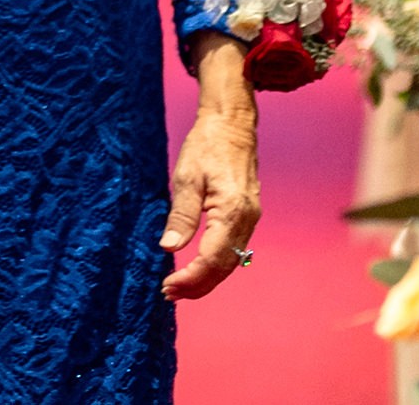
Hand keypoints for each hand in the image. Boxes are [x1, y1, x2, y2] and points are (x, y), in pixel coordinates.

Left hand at [160, 36, 259, 299]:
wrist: (232, 125)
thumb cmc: (206, 145)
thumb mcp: (186, 177)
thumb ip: (181, 214)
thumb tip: (169, 247)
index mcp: (232, 212)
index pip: (212, 259)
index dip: (191, 278)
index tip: (168, 287)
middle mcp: (247, 220)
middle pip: (225, 267)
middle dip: (198, 286)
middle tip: (169, 294)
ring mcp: (250, 219)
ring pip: (231, 261)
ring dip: (206, 278)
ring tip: (179, 288)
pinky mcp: (247, 216)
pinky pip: (233, 249)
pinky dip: (215, 263)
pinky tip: (197, 267)